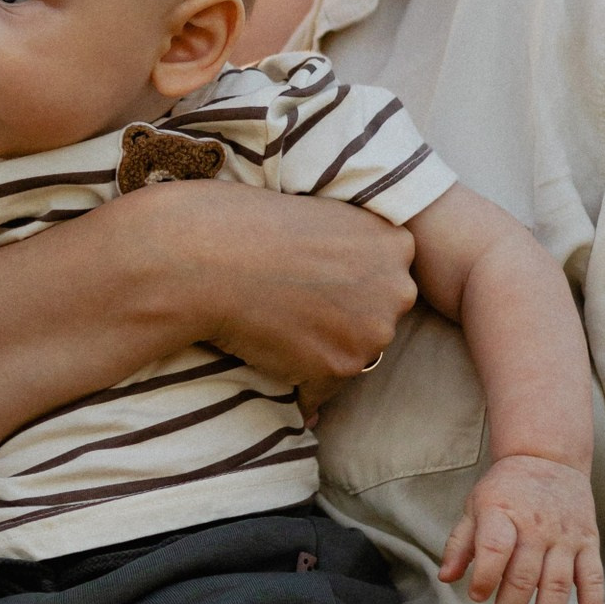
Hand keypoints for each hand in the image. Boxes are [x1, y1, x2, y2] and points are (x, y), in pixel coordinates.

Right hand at [162, 186, 416, 399]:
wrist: (207, 256)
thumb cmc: (247, 224)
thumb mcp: (319, 213)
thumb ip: (348, 244)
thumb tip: (352, 285)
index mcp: (393, 243)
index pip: (383, 277)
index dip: (344, 282)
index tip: (308, 273)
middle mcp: (397, 289)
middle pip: (375, 319)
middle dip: (340, 320)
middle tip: (290, 304)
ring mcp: (373, 332)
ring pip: (352, 356)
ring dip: (319, 353)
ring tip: (276, 330)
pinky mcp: (340, 367)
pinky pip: (322, 390)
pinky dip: (298, 385)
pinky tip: (269, 360)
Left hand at [440, 454, 603, 603]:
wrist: (548, 458)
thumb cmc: (506, 488)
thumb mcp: (475, 505)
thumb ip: (460, 542)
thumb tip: (445, 577)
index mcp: (502, 514)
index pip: (495, 549)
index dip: (485, 576)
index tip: (476, 597)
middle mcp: (536, 527)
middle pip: (524, 576)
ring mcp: (565, 537)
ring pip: (557, 584)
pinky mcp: (587, 543)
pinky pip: (591, 579)